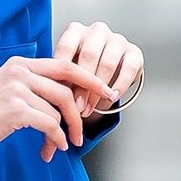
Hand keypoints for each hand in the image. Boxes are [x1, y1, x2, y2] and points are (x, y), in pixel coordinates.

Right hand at [0, 54, 120, 162]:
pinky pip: (49, 125)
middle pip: (66, 90)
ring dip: (61, 134)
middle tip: (81, 134)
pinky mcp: (15, 110)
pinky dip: (55, 139)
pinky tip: (52, 149)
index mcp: (20, 64)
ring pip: (57, 112)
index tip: (106, 92)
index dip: (89, 79)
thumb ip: (33, 88)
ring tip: (55, 147)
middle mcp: (19, 72)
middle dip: (79, 115)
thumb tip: (65, 101)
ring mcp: (17, 89)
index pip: (65, 66)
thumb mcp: (6, 90)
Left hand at [46, 19, 144, 160]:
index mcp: (74, 32)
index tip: (60, 101)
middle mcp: (96, 31)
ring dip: (97, 90)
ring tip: (89, 109)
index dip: (62, 77)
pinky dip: (120, 85)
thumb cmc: (76, 81)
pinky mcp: (134, 52)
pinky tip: (111, 99)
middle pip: (87, 56)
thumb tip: (46, 149)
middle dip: (81, 86)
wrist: (102, 74)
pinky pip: (129, 68)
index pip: (65, 51)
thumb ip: (53, 101)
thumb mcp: (63, 85)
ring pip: (107, 62)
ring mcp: (117, 39)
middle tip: (76, 110)